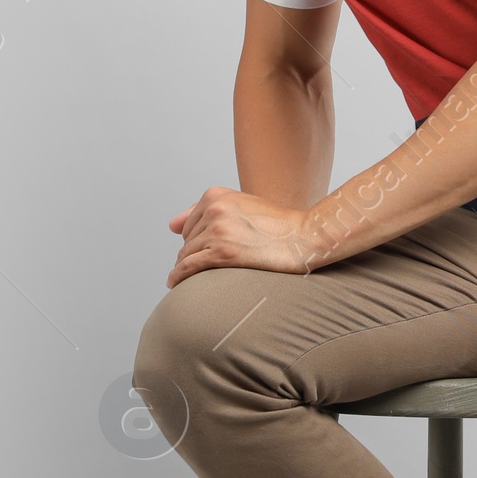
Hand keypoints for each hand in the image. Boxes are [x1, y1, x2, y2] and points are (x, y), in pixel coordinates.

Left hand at [166, 186, 316, 286]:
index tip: (201, 254)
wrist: (305, 237)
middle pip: (187, 240)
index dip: (194, 241)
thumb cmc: (278, 225)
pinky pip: (189, 267)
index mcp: (216, 195)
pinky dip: (178, 276)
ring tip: (186, 280)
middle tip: (199, 270)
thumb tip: (171, 225)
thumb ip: (204, 211)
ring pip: (186, 254)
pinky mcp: (222, 253)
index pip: (189, 224)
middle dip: (191, 255)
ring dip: (184, 269)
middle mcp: (214, 209)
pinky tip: (175, 283)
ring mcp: (217, 230)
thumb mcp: (241, 207)